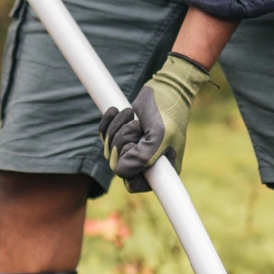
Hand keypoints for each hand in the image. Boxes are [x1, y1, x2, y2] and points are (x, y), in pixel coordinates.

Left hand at [99, 54, 209, 191]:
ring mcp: (134, 149)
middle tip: (136, 126)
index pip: (133, 184)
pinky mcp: (123, 135)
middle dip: (121, 142)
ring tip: (131, 115)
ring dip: (116, 129)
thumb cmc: (168, 113)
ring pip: (109, 150)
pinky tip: (116, 110)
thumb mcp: (159, 136)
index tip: (134, 147)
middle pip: (117, 165)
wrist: (167, 88)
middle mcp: (146, 163)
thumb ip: (142, 157)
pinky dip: (108, 122)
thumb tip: (120, 171)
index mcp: (161, 170)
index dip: (128, 169)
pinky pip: (104, 136)